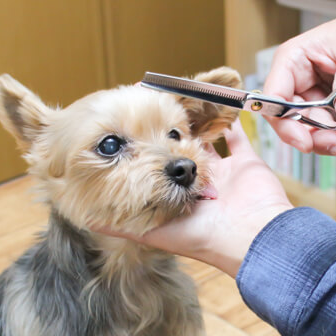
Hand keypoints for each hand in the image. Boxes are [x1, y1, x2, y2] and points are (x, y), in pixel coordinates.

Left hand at [92, 119, 292, 277]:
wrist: (249, 237)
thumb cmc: (202, 237)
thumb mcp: (153, 234)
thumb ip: (121, 225)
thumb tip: (86, 218)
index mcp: (176, 203)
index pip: (154, 174)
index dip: (141, 153)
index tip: (127, 134)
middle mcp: (196, 188)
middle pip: (177, 158)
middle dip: (165, 137)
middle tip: (150, 109)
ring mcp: (221, 173)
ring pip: (204, 145)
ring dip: (194, 126)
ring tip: (178, 100)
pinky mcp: (245, 162)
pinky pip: (239, 135)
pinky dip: (231, 117)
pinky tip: (218, 97)